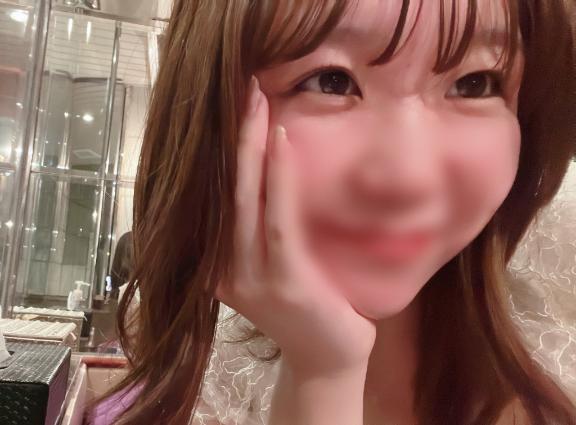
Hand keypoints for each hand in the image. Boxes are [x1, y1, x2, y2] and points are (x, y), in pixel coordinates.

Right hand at [215, 76, 376, 375]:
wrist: (327, 358)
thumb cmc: (309, 305)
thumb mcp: (274, 265)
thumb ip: (261, 229)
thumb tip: (268, 170)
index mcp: (217, 262)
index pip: (216, 195)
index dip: (222, 149)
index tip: (232, 106)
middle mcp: (222, 268)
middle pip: (223, 189)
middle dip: (232, 135)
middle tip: (242, 88)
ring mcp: (249, 276)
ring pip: (244, 198)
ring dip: (249, 145)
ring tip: (255, 100)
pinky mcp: (282, 280)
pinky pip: (277, 219)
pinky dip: (278, 177)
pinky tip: (281, 140)